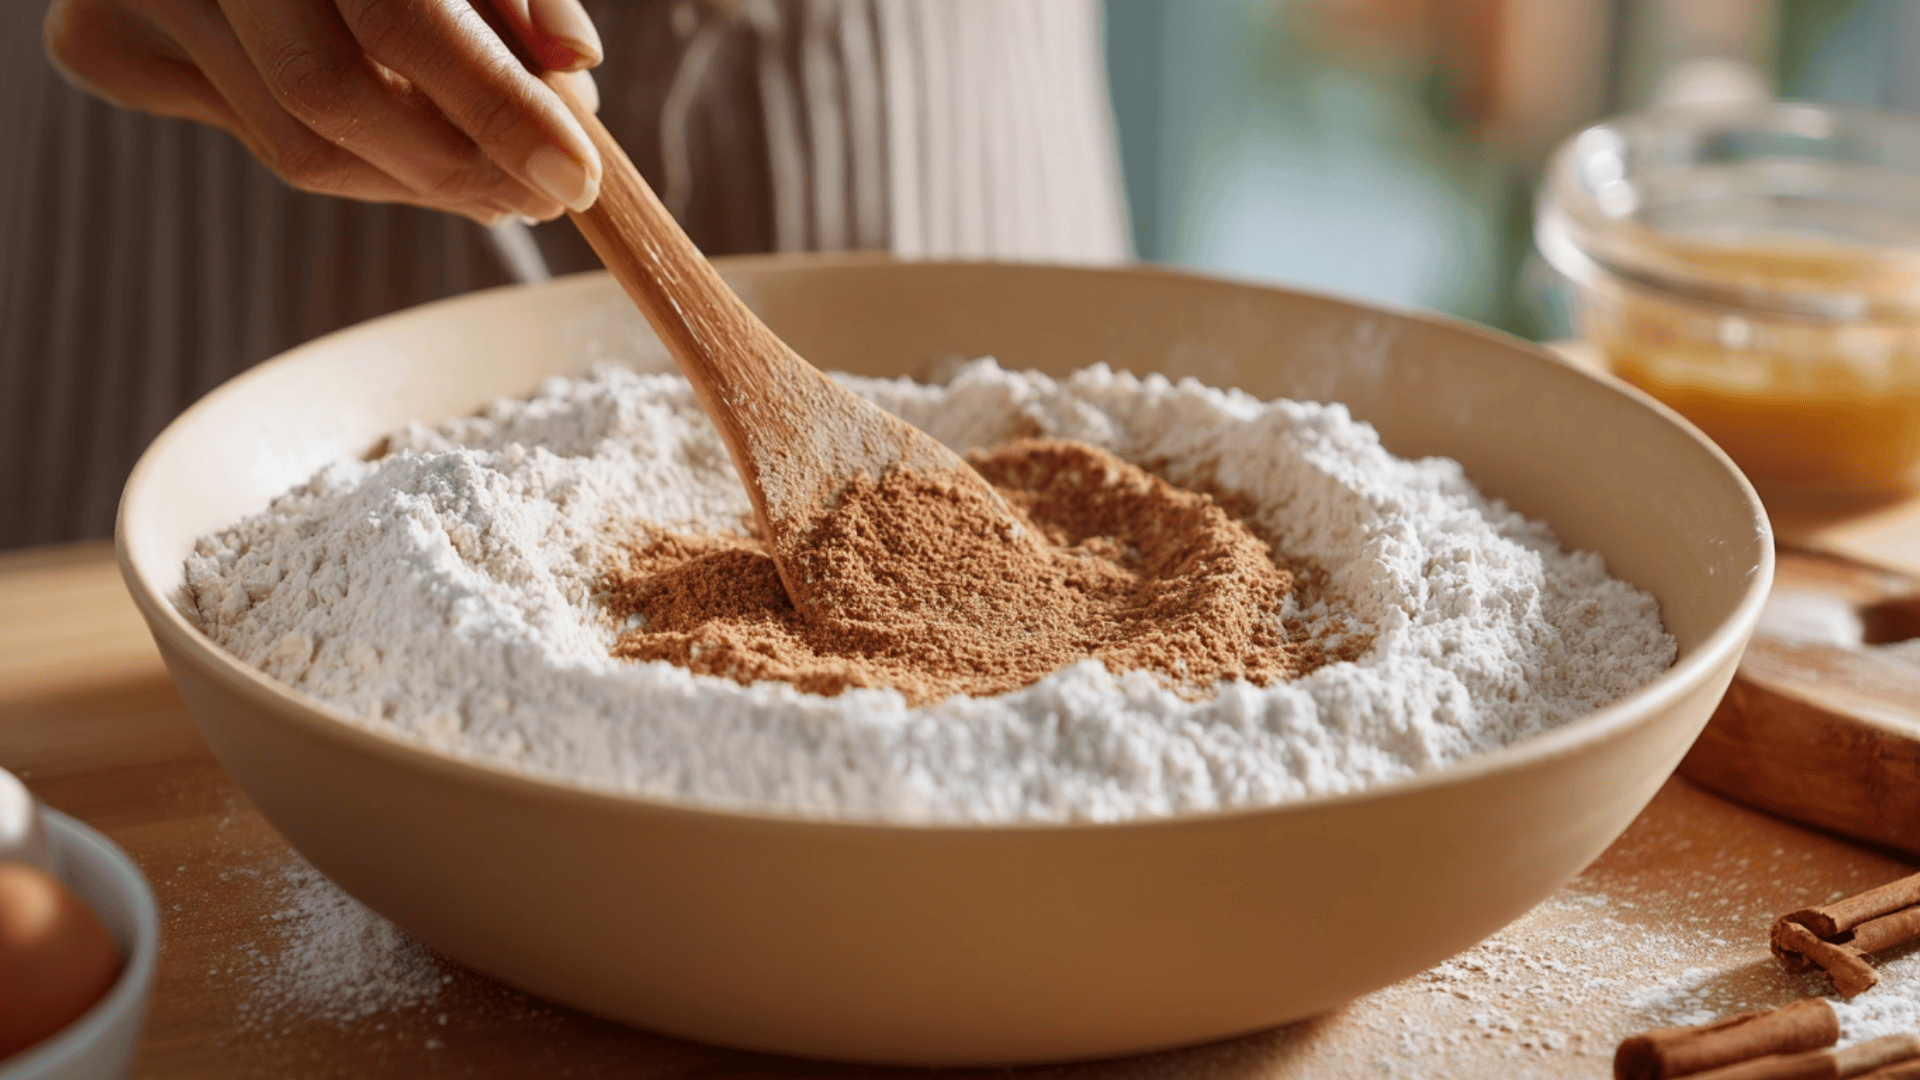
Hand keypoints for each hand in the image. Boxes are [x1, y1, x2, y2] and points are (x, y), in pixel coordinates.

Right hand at [43, 0, 604, 223]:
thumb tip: (575, 65)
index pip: (401, 17)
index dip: (496, 106)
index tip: (576, 172)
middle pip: (333, 102)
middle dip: (457, 167)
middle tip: (543, 192)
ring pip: (298, 149)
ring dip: (417, 180)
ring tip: (496, 174)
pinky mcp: (105, 47)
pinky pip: (256, 141)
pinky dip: (352, 156)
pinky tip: (403, 134)